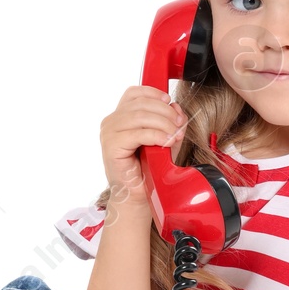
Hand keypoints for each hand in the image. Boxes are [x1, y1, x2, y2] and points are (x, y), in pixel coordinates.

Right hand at [100, 85, 186, 203]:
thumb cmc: (148, 169)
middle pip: (141, 104)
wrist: (137, 196)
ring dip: (164, 124)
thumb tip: (176, 107)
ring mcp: (109, 133)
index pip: (134, 93)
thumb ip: (170, 122)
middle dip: (165, 112)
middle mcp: (111, 122)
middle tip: (179, 124)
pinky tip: (167, 142)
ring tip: (175, 136)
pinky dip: (157, 136)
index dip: (153, 93)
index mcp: (119, 117)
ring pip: (140, 116)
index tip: (170, 101)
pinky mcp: (111, 146)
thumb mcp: (164, 139)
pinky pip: (139, 134)